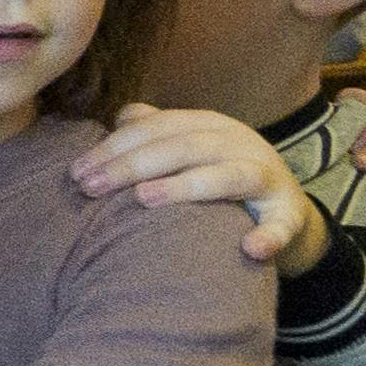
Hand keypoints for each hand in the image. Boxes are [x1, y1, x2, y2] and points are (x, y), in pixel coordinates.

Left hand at [78, 101, 326, 269]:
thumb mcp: (191, 147)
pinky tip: (251, 248)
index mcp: (210, 126)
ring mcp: (267, 175)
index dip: (116, 146)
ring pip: (230, 175)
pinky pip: (282, 223)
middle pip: (184, 147)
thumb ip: (158, 132)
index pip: (158, 128)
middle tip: (91, 187)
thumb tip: (120, 118)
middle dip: (133, 165)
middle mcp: (240, 143)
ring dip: (187, 186)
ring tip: (145, 199)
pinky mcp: (289, 211)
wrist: (284, 202)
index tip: (77, 171)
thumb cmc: (219, 172)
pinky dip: (270, 235)